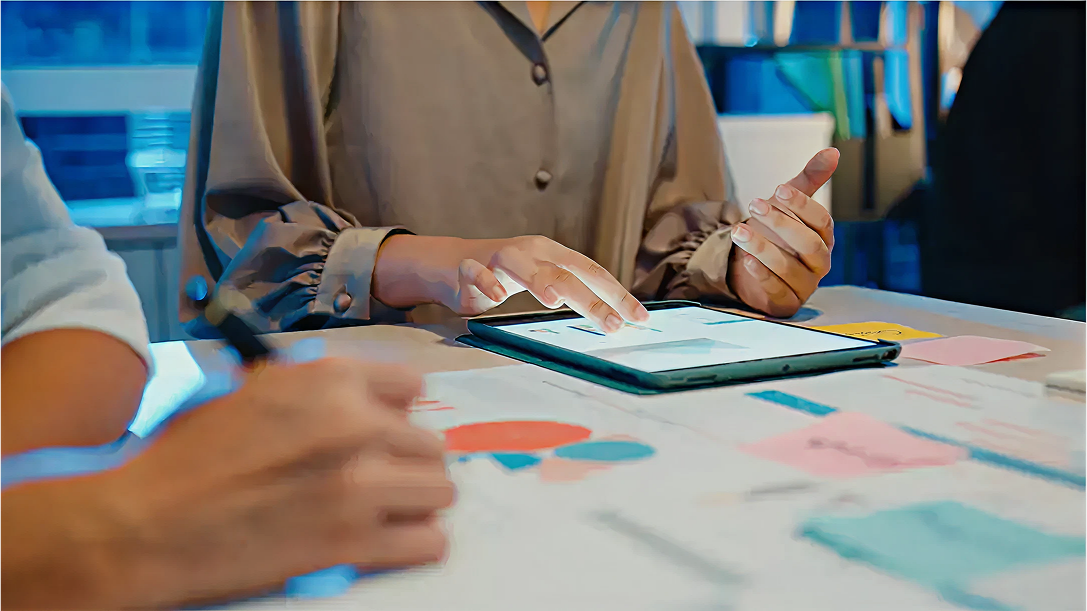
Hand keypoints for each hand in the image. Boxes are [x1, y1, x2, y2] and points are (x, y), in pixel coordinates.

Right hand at [0, 358, 453, 608]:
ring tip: (390, 512)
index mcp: (329, 380)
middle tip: (381, 479)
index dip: (397, 411)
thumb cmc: (186, 456)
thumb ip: (317, 390)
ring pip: (439, 490)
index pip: (412, 387)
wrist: (143, 525)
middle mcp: (354, 424)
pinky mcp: (354, 543)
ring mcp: (359, 485)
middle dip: (407, 462)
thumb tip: (364, 400)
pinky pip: (428, 542)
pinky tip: (395, 543)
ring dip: (418, 502)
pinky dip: (417, 545)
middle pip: (429, 443)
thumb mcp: (252, 391)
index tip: (385, 430)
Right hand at [375, 234, 649, 331]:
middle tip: (611, 324)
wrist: (447, 264)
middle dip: (591, 299)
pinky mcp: (467, 267)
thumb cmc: (500, 276)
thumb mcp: (539, 283)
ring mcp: (497, 257)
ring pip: (523, 266)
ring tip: (554, 300)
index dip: (616, 293)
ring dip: (538, 280)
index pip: (592, 271)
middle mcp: (529, 251)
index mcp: (552, 254)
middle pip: (565, 272)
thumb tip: (613, 319)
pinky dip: (486, 282)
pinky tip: (496, 296)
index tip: (639, 318)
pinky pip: (476, 272)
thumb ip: (569, 295)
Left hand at [727, 148, 837, 316]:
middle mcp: (819, 262)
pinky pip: (777, 291)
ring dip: (764, 248)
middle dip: (782, 223)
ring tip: (739, 231)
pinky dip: (762, 275)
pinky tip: (746, 260)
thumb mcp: (787, 206)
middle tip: (755, 204)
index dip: (801, 204)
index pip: (822, 220)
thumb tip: (833, 152)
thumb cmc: (774, 234)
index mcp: (824, 237)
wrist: (748, 266)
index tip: (777, 189)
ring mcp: (804, 285)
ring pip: (790, 268)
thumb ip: (808, 181)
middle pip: (809, 244)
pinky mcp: (785, 302)